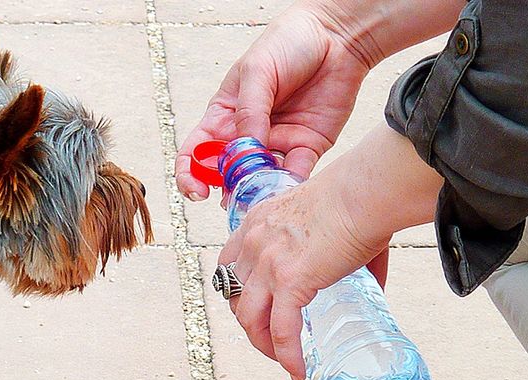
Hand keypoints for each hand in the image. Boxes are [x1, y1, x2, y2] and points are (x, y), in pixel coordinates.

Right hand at [175, 1, 375, 199]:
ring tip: (259, 193)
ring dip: (257, 191)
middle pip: (227, 173)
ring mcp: (277, 143)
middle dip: (226, 189)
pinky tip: (285, 187)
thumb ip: (249, 112)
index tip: (197, 191)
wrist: (336, 35)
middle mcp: (247, 134)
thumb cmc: (289, 43)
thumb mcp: (258, 70)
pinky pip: (294, 174)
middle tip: (233, 195)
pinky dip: (288, 186)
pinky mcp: (306, 147)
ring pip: (260, 179)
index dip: (190, 174)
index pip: (197, 152)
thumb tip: (244, 151)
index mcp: (225, 115)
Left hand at [221, 177, 388, 379]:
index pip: (229, 266)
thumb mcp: (328, 219)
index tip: (256, 310)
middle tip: (274, 342)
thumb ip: (338, 251)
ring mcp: (268, 263)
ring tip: (286, 361)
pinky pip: (282, 331)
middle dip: (251, 325)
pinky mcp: (290, 281)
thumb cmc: (359, 198)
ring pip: (250, 320)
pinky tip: (299, 370)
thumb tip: (372, 287)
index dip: (238, 294)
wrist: (366, 191)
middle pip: (235, 297)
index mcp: (257, 223)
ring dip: (264, 346)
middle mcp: (254, 243)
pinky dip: (288, 356)